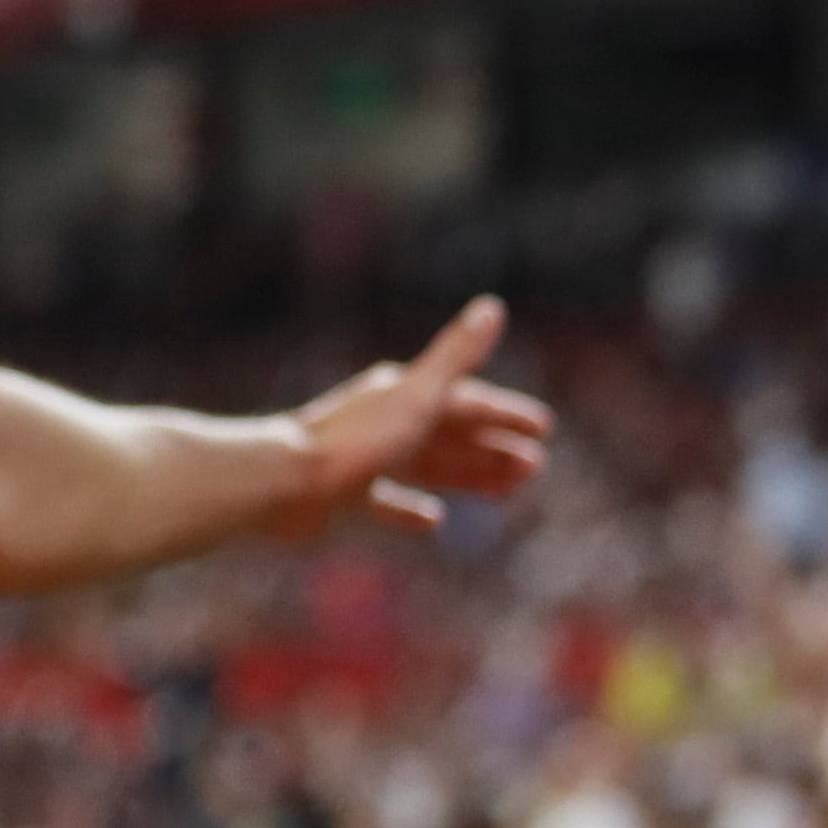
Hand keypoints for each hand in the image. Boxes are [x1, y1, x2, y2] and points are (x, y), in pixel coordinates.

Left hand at [275, 297, 554, 537]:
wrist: (283, 482)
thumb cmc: (356, 439)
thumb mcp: (418, 397)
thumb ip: (456, 356)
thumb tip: (492, 307)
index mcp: (406, 396)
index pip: (468, 403)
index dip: (506, 414)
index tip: (543, 429)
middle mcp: (386, 421)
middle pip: (452, 435)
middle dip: (494, 448)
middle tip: (535, 467)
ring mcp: (366, 459)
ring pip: (429, 467)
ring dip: (467, 475)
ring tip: (506, 491)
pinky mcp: (346, 495)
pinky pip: (389, 502)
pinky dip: (413, 509)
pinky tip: (434, 521)